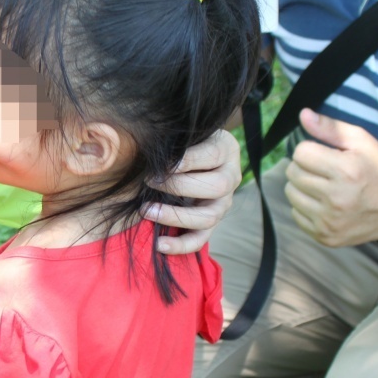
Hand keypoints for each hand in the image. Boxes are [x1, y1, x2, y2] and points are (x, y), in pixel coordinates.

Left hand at [142, 129, 241, 253]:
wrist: (193, 153)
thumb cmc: (184, 139)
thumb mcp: (185, 132)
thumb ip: (175, 137)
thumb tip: (152, 145)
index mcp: (225, 150)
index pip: (212, 156)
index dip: (186, 161)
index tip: (160, 164)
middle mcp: (230, 178)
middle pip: (216, 187)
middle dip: (179, 186)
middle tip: (149, 181)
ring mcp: (223, 203)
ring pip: (209, 217)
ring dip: (176, 216)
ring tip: (147, 210)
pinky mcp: (211, 222)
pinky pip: (201, 239)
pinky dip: (181, 245)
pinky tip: (159, 245)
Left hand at [284, 109, 377, 246]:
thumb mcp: (362, 142)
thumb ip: (330, 127)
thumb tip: (303, 114)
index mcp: (346, 171)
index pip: (301, 153)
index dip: (311, 150)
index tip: (326, 155)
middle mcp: (336, 199)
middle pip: (292, 173)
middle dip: (305, 167)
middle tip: (325, 170)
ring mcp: (329, 221)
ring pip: (291, 194)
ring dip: (302, 187)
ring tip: (324, 186)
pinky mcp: (325, 236)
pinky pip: (296, 214)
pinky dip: (305, 207)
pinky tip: (325, 204)